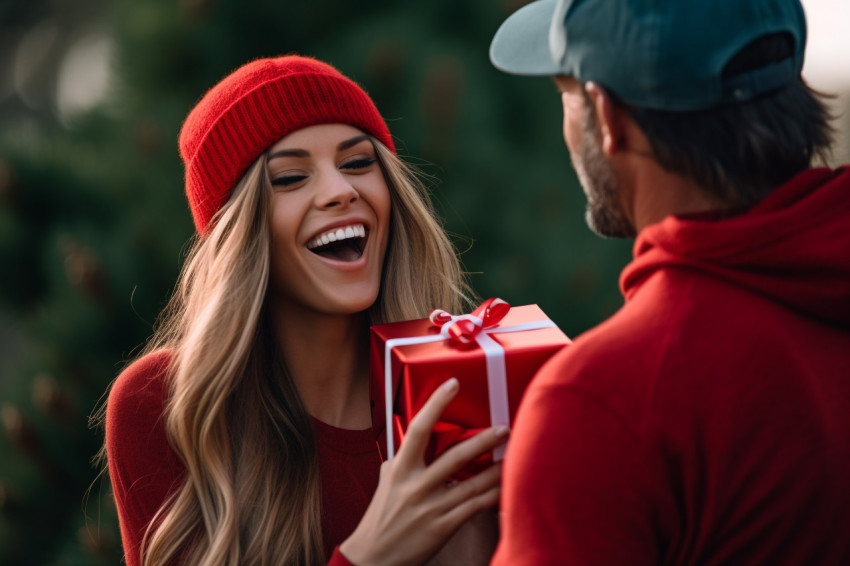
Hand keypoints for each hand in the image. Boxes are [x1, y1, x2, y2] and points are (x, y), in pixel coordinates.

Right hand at [340, 378, 507, 565]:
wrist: (373, 557)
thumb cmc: (381, 518)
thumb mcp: (387, 482)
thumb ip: (402, 461)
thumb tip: (415, 442)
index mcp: (400, 469)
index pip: (418, 429)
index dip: (436, 404)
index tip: (452, 384)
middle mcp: (416, 486)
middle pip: (456, 457)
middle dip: (484, 441)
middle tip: (503, 428)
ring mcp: (431, 507)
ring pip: (472, 484)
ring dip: (497, 469)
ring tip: (514, 456)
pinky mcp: (443, 527)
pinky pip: (475, 508)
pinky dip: (493, 496)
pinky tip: (507, 486)